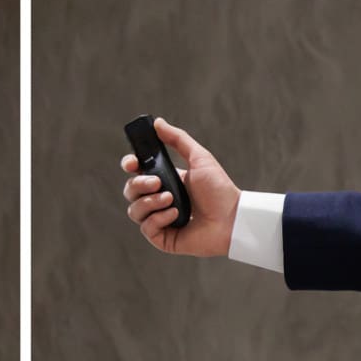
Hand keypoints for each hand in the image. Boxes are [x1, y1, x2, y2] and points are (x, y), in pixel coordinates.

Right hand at [120, 118, 239, 257]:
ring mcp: (159, 219)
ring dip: (150, 202)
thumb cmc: (218, 188)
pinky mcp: (161, 237)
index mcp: (166, 180)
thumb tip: (157, 122)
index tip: (132, 163)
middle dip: (139, 184)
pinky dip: (159, 219)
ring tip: (171, 199)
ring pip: (134, 210)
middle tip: (157, 182)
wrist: (231, 217)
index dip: (130, 166)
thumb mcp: (199, 158)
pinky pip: (146, 228)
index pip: (137, 173)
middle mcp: (159, 199)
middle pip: (130, 190)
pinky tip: (176, 215)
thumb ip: (178, 139)